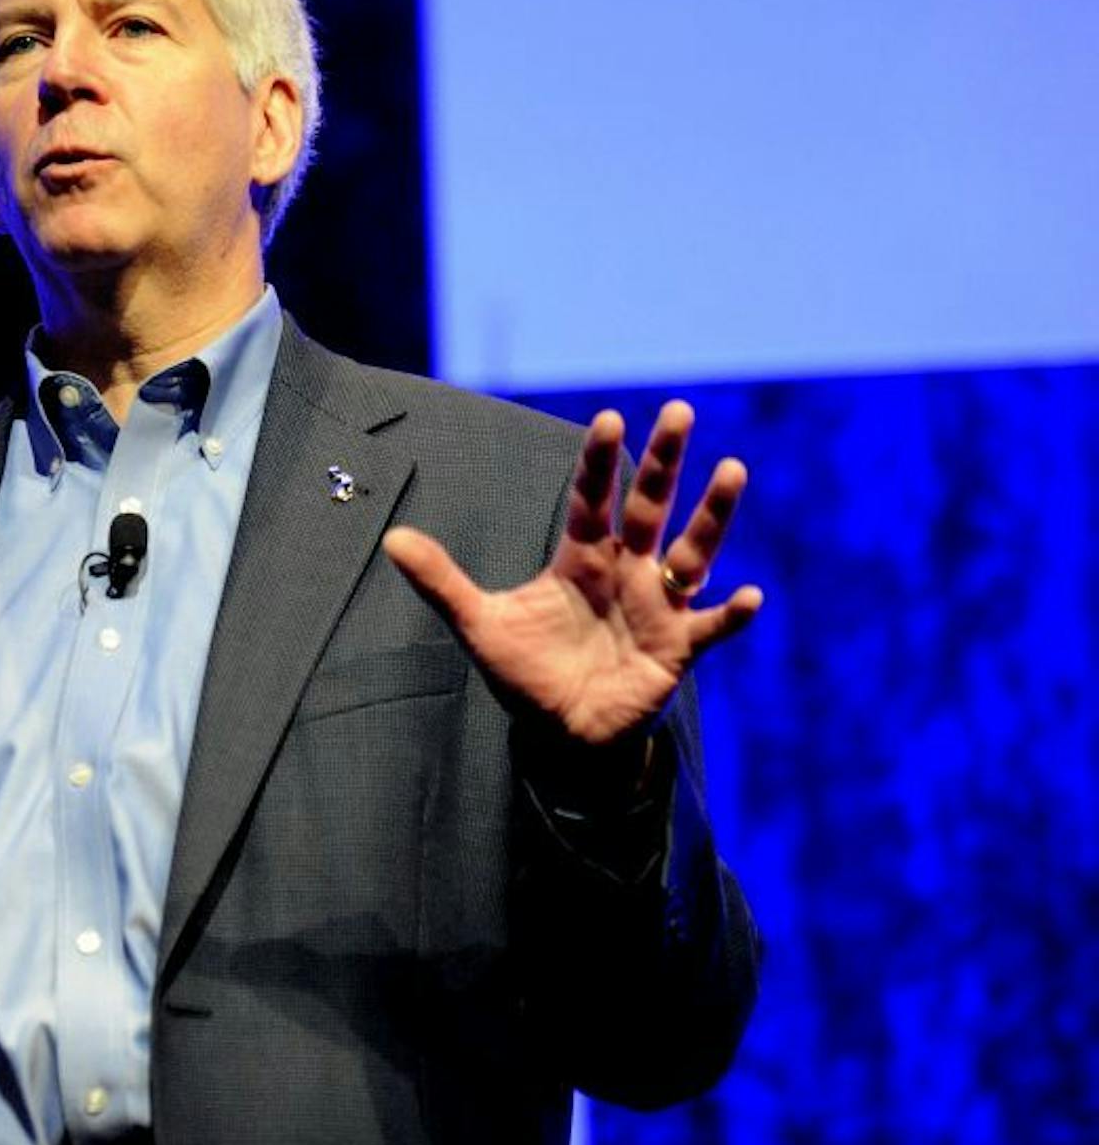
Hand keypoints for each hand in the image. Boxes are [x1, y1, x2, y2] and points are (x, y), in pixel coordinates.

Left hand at [382, 401, 762, 746]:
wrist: (561, 734)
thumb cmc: (526, 673)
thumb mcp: (479, 625)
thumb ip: (441, 582)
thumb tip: (391, 539)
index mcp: (581, 559)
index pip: (591, 499)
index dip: (598, 462)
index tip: (608, 419)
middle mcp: (626, 572)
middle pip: (649, 506)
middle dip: (664, 462)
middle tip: (678, 411)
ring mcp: (656, 607)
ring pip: (692, 552)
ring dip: (712, 515)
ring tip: (732, 470)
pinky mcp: (676, 650)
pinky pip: (711, 627)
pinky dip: (731, 613)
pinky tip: (752, 595)